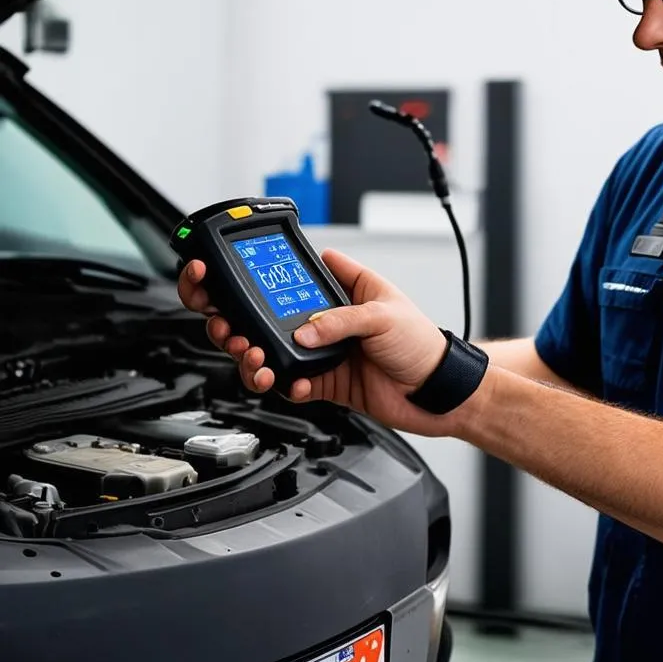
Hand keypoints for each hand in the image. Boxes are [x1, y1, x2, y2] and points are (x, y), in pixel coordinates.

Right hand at [176, 250, 453, 433]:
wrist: (435, 390)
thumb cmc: (422, 342)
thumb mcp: (384, 316)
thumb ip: (340, 321)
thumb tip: (303, 331)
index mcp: (340, 290)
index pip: (293, 272)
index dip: (260, 270)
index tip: (228, 272)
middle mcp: (324, 319)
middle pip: (267, 315)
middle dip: (238, 320)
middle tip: (227, 326)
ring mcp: (321, 351)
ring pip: (269, 351)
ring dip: (253, 356)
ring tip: (254, 358)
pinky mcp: (323, 382)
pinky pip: (289, 384)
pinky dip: (283, 385)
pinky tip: (291, 383)